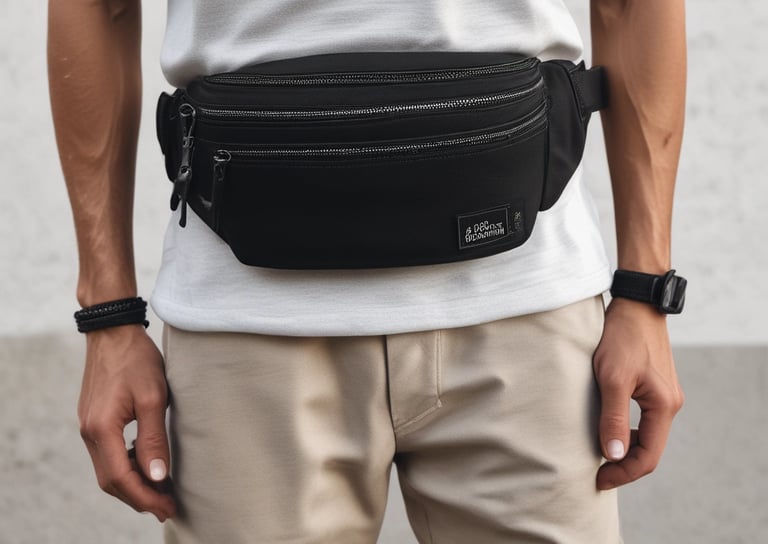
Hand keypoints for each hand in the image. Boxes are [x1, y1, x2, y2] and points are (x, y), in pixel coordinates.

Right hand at [78, 325, 174, 520]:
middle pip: (111, 481)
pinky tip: (146, 463)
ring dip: (133, 484)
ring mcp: (88, 426)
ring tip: (161, 490)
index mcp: (101, 429)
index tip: (167, 507)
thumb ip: (154, 438)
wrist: (113, 332)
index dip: (145, 497)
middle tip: (168, 506)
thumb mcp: (154, 398)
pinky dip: (126, 466)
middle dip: (139, 497)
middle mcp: (89, 432)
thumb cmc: (137, 359)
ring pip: (108, 469)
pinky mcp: (94, 420)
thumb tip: (158, 476)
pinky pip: (107, 454)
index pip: (121, 478)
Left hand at [593, 298, 683, 489]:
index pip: (648, 456)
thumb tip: (614, 456)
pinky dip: (627, 433)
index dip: (623, 473)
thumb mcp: (612, 378)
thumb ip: (614, 418)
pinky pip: (644, 420)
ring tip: (598, 457)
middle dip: (624, 466)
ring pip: (647, 436)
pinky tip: (608, 432)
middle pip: (650, 450)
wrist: (635, 305)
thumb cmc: (623, 338)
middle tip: (595, 475)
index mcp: (664, 406)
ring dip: (625, 450)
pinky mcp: (653, 386)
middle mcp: (669, 404)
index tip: (598, 480)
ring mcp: (663, 395)